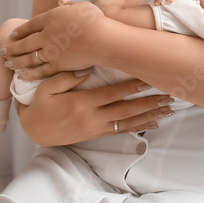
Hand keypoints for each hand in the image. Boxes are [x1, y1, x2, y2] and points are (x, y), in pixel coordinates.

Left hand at [1, 0, 105, 78]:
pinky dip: (30, 74)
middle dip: (11, 48)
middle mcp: (46, 35)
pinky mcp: (58, 65)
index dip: (20, 30)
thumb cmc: (95, 20)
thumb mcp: (80, 6)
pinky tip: (21, 77)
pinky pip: (41, 71)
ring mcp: (51, 51)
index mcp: (50, 18)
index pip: (31, 25)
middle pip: (24, 43)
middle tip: (1, 51)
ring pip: (29, 58)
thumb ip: (67, 5)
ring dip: (16, 62)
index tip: (12, 35)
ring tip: (7, 64)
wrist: (102, 39)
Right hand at [17, 73, 175, 146]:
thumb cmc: (40, 105)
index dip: (132, 86)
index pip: (113, 93)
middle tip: (169, 96)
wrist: (34, 130)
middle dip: (150, 102)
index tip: (149, 79)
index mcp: (83, 102)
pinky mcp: (96, 134)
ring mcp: (96, 127)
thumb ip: (67, 78)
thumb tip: (86, 68)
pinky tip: (153, 124)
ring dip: (150, 116)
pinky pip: (122, 130)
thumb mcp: (47, 88)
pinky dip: (139, 127)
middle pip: (127, 109)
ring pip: (129, 121)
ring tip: (168, 111)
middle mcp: (93, 117)